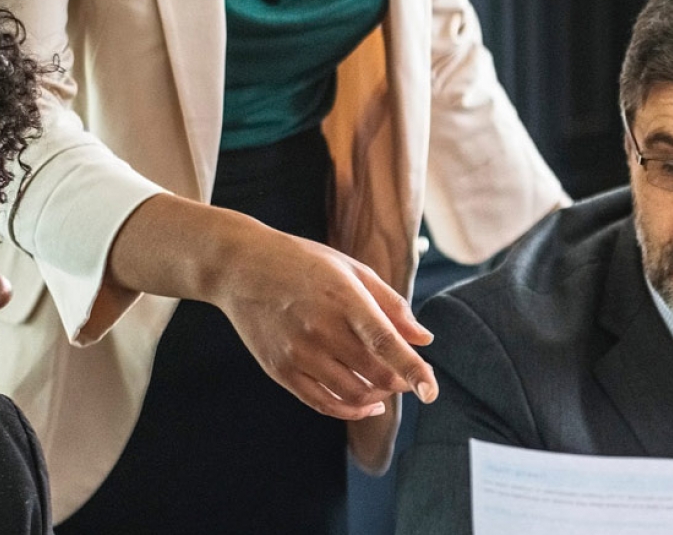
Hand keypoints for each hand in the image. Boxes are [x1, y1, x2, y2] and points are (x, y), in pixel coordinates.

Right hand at [107, 194, 438, 420]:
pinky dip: (350, 410)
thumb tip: (424, 339)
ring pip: (352, 395)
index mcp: (344, 299)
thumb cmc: (304, 263)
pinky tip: (366, 405)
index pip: (385, 343)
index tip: (431, 390)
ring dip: (378, 398)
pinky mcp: (280, 370)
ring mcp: (298, 353)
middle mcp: (320, 329)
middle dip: (400, 383)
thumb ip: (391, 305)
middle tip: (408, 377)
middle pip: (374, 375)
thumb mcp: (352, 270)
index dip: (413, 369)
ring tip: (387, 388)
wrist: (241, 267)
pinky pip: (322, 403)